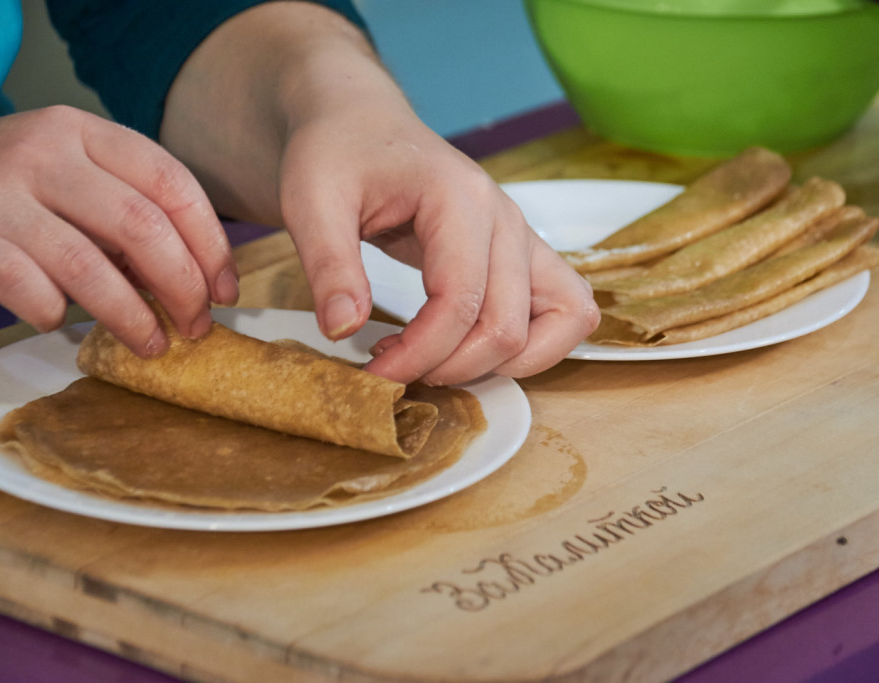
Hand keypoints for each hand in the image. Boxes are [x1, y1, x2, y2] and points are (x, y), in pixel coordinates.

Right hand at [0, 107, 237, 355]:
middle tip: (197, 325)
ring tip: (153, 345)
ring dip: (132, 316)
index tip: (226, 289)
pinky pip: (26, 288)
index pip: (171, 182)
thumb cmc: (7, 197)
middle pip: (140, 225)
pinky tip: (59, 322)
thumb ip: (128, 219)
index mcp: (81, 131)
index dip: (210, 243)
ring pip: (88, 265)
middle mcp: (39, 152)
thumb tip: (199, 282)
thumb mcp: (70, 184)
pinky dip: (53, 314)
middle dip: (183, 285)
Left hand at [159, 2, 598, 384]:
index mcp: (459, 198)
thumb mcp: (310, 200)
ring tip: (438, 364)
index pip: (460, 302)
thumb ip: (328, 266)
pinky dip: (534, 347)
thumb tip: (343, 331)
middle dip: (451, 367)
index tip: (372, 373)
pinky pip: (568, 312)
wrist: (361, 124)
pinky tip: (473, 350)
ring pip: (559, 324)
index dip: (418, 354)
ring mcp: (524, 237)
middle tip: (394, 371)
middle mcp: (507, 219)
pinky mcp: (526, 255)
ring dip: (501, 363)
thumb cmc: (338, 154)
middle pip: (508, 326)